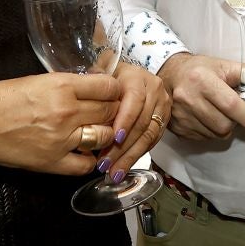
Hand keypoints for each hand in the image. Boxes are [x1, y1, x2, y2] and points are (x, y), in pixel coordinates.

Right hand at [0, 71, 123, 175]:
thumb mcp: (36, 80)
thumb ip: (67, 86)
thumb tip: (93, 89)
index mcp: (61, 86)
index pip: (108, 87)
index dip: (113, 90)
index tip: (111, 93)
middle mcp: (66, 112)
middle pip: (110, 111)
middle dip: (113, 111)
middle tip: (107, 112)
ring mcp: (61, 140)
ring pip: (105, 137)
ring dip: (105, 134)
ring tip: (97, 131)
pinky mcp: (51, 163)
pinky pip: (86, 165)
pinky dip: (90, 159)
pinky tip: (84, 152)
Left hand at [94, 63, 171, 185]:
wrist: (136, 77)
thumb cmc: (112, 78)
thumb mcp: (101, 74)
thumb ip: (93, 86)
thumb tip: (81, 105)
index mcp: (137, 77)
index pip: (135, 99)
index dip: (125, 120)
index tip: (113, 138)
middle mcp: (153, 90)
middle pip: (141, 121)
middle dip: (123, 146)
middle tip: (106, 162)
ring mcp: (161, 105)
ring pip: (149, 135)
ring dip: (130, 156)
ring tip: (114, 171)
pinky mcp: (164, 120)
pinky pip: (152, 141)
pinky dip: (137, 155)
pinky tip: (123, 167)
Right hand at [156, 52, 244, 138]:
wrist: (171, 75)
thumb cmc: (202, 70)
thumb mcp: (226, 65)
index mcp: (202, 79)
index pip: (231, 105)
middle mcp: (188, 98)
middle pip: (224, 125)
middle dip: (235, 122)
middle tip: (234, 113)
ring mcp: (181, 115)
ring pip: (215, 135)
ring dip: (224, 128)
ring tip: (219, 113)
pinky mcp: (177, 128)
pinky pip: (203, 139)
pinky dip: (211, 132)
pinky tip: (207, 118)